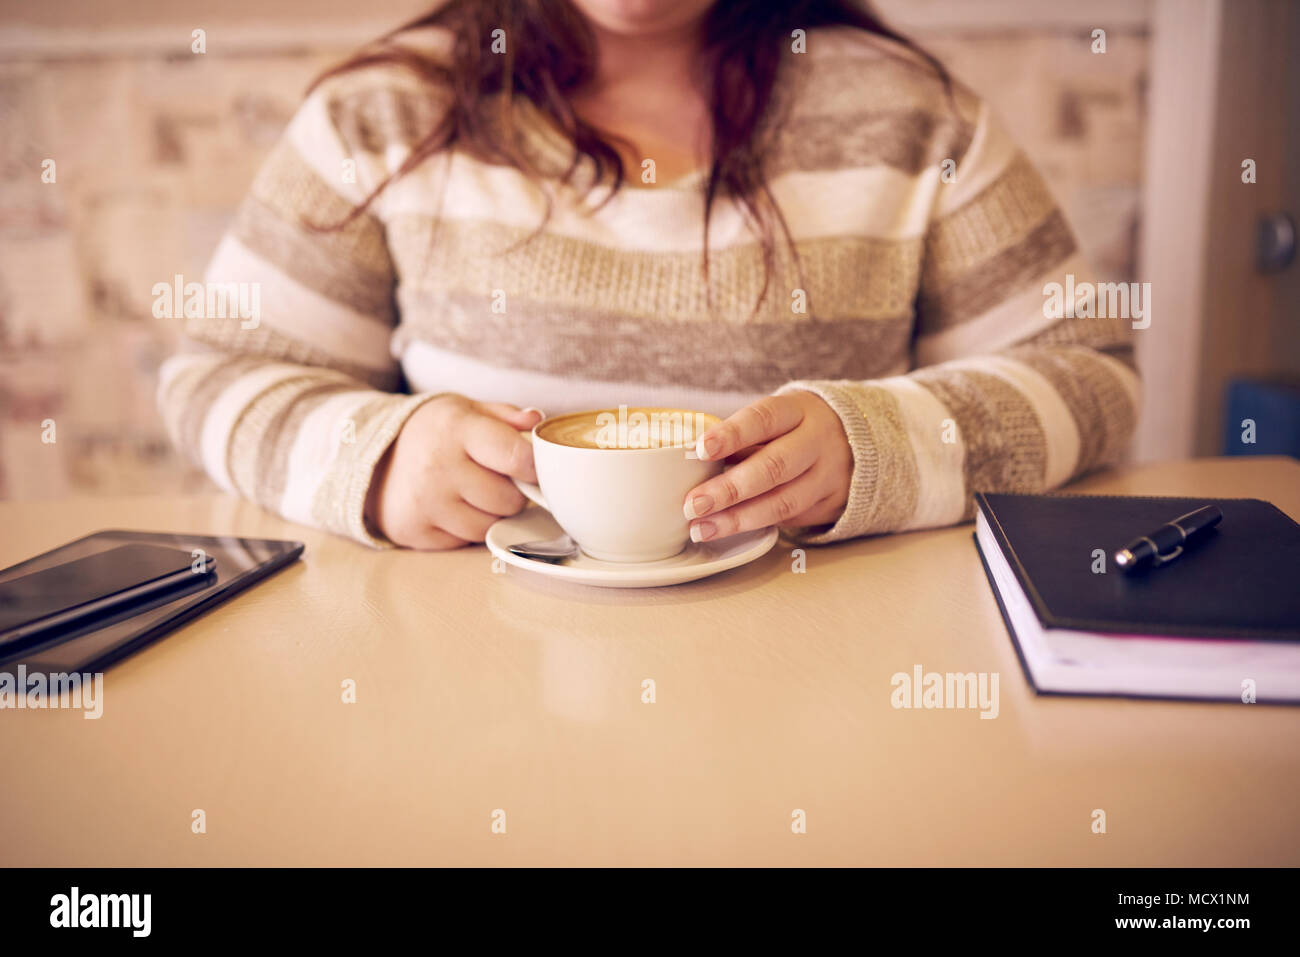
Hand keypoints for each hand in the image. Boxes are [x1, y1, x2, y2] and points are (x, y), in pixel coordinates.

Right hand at [365, 395, 541, 548]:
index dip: (534, 467)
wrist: (374, 457)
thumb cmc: (433, 432)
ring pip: (490, 526)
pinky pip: (464, 542)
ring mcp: (424, 503)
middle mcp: (437, 467)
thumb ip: (506, 416)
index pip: (517, 458)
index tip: (532, 467)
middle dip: (512, 493)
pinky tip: (453, 508)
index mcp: (456, 429)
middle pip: (508, 500)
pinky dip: (466, 529)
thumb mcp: (467, 410)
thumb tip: (536, 422)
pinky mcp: (414, 531)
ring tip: (474, 493)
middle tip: (496, 479)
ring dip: (491, 514)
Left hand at [683, 392, 851, 541]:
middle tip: (693, 504)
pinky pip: (790, 519)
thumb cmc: (795, 429)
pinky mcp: (831, 504)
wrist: (857, 442)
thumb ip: (742, 437)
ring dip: (738, 519)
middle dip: (729, 489)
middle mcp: (817, 441)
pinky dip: (756, 526)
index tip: (700, 449)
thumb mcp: (776, 419)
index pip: (763, 418)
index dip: (732, 434)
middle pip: (774, 467)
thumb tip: (689, 460)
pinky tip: (728, 532)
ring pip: (783, 502)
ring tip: (702, 528)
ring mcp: (828, 476)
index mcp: (797, 410)